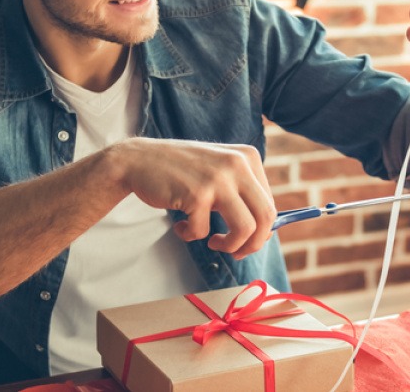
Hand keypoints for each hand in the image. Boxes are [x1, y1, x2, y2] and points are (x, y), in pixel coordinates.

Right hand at [112, 138, 275, 258]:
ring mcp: (218, 179)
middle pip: (266, 217)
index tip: (245, 240)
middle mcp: (238, 164)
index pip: (270, 204)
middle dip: (253, 244)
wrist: (139, 160)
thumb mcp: (219, 170)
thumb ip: (243, 192)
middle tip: (235, 252)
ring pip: (245, 229)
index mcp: (248, 157)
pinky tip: (180, 225)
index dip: (261, 230)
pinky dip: (191, 235)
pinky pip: (204, 232)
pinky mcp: (197, 194)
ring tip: (212, 243)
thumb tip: (266, 232)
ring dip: (229, 246)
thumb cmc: (181, 171)